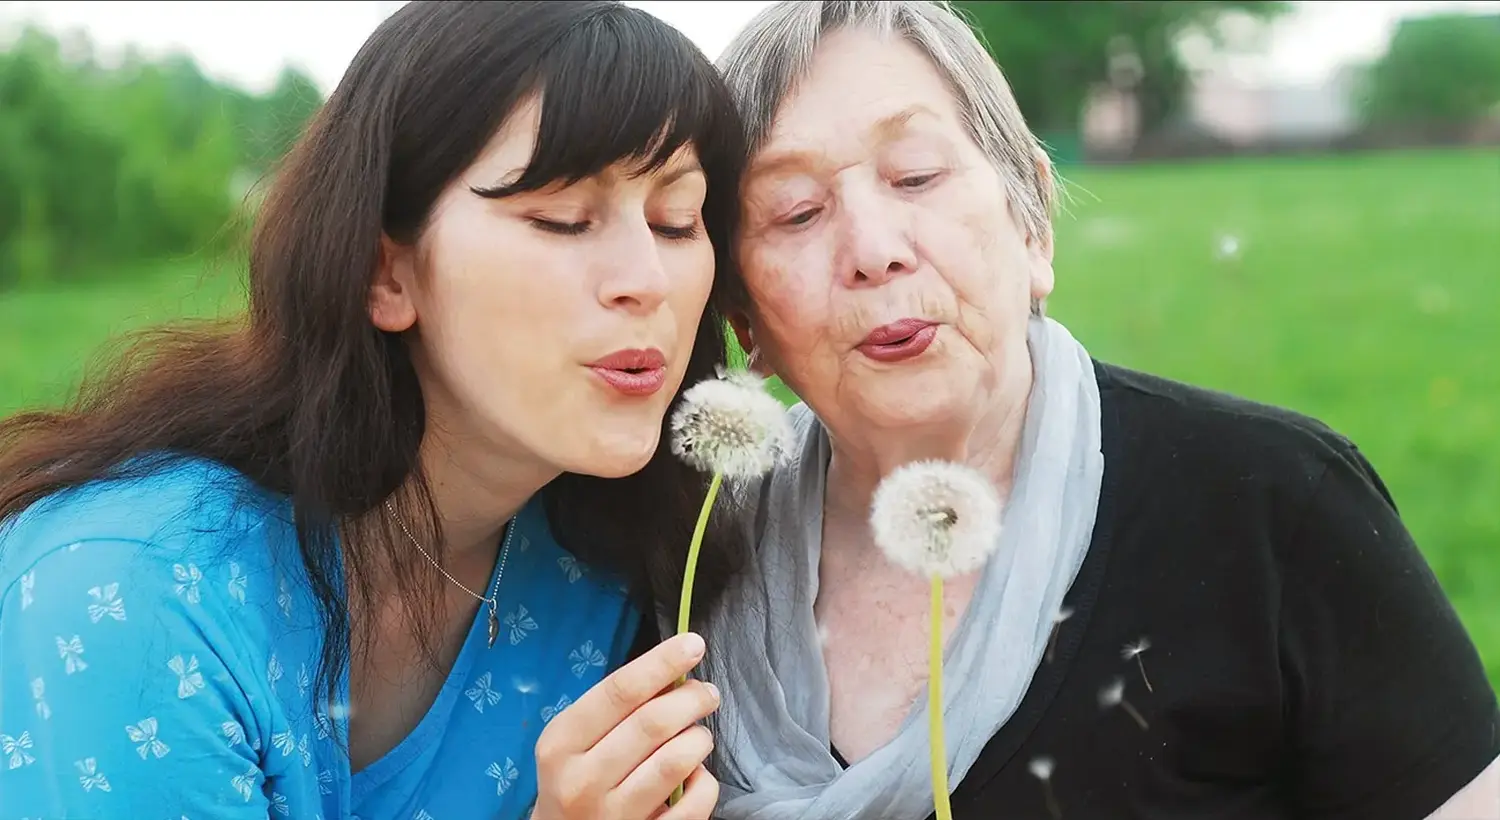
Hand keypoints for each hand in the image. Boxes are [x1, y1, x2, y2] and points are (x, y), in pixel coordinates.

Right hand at [532, 632, 720, 819]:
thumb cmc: (576, 779)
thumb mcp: (575, 741)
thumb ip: (614, 708)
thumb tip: (671, 671)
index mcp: (561, 743)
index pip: (619, 691)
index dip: (661, 663)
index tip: (692, 644)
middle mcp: (582, 780)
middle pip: (653, 723)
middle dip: (691, 698)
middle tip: (707, 693)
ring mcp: (613, 816)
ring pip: (676, 761)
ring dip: (699, 738)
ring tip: (699, 735)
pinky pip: (694, 801)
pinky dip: (705, 781)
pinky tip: (695, 774)